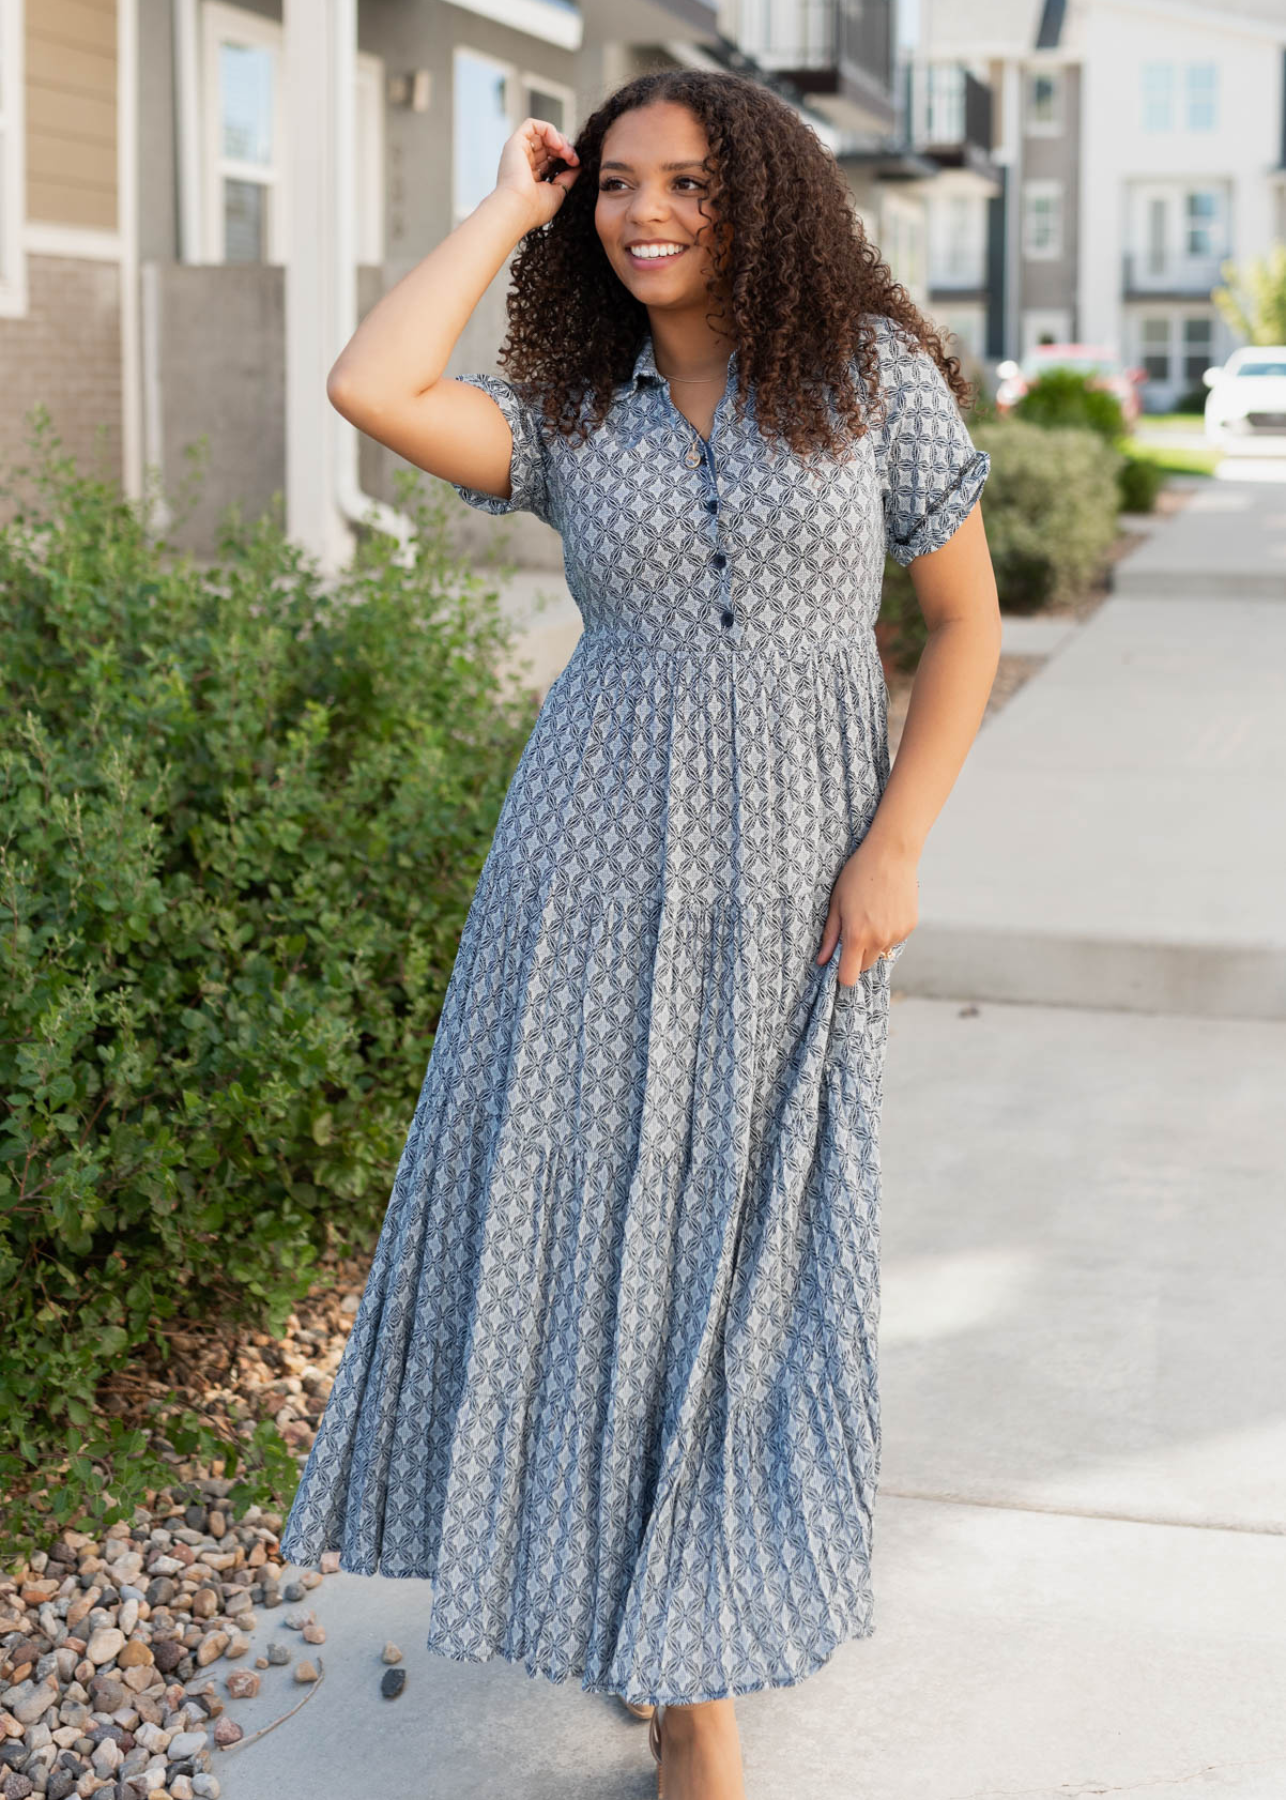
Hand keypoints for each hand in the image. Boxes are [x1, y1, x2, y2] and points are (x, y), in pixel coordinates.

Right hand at [495, 117, 580, 230]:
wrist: (518, 209)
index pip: (551, 157)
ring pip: (542, 134)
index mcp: (533, 176)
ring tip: (566, 152)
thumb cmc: (536, 208)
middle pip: (548, 144)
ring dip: (559, 139)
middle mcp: (524, 162)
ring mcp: (519, 152)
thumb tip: (578, 166)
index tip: (576, 164)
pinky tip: (557, 143)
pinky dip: (548, 129)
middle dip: (565, 147)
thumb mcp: (558, 191)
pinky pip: (532, 125)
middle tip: (574, 158)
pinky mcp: (515, 143)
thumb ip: (568, 177)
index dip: (566, 156)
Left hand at [815, 838, 918, 986]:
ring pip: (881, 952)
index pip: (849, 976)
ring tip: (871, 914)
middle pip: (865, 966)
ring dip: (874, 942)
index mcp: (857, 935)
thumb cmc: (858, 875)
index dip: (842, 974)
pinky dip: (888, 931)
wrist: (891, 855)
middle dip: (857, 956)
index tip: (839, 962)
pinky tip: (885, 909)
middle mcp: (879, 939)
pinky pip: (895, 939)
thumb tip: (822, 960)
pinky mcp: (910, 926)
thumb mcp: (836, 903)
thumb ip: (830, 935)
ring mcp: (897, 934)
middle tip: (853, 931)